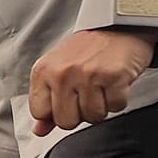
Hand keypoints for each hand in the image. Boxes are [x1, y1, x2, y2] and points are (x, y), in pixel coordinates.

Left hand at [29, 28, 157, 133]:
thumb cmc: (87, 50)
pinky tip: (114, 83)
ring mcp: (88, 75)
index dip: (56, 112)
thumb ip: (46, 101)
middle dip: (79, 114)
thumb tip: (39, 130)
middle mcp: (62, 73)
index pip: (40, 113)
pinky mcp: (113, 77)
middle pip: (66, 122)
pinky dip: (118, 99)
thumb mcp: (57, 70)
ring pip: (93, 117)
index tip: (67, 99)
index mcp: (43, 71)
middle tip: (87, 93)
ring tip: (101, 86)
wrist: (118, 26)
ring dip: (101, 106)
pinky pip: (115, 107)